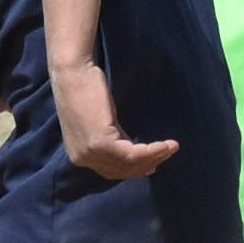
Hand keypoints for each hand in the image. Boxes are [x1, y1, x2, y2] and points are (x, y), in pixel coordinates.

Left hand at [49, 60, 178, 179]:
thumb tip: (133, 148)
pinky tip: (165, 145)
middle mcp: (82, 159)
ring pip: (129, 164)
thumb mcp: (101, 121)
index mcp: (79, 155)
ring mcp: (90, 153)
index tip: (153, 164)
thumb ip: (114, 137)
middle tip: (166, 153)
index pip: (112, 170)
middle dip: (147, 164)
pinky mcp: (101, 143)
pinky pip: (133, 154)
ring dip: (154, 157)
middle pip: (122, 171)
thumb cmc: (85, 88)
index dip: (135, 169)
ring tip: (171, 148)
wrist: (72, 72)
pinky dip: (152, 150)